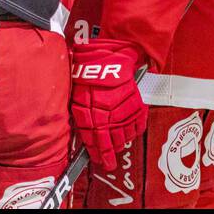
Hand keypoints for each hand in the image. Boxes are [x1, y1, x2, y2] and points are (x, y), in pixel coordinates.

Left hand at [70, 38, 147, 170]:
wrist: (108, 50)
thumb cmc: (87, 66)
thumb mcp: (75, 90)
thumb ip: (78, 110)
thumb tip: (79, 128)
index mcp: (89, 108)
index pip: (93, 137)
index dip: (96, 151)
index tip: (97, 160)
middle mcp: (107, 109)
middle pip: (109, 138)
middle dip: (109, 152)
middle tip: (108, 162)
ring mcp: (122, 105)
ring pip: (124, 131)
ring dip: (121, 142)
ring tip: (118, 148)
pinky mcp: (135, 99)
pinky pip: (137, 120)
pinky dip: (135, 129)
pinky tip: (131, 134)